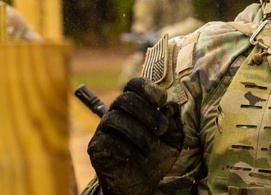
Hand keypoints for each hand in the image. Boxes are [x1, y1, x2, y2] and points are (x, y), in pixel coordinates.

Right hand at [87, 77, 183, 194]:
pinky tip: (137, 157)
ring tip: (151, 147)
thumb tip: (171, 105)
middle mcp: (115, 114)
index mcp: (133, 107)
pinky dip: (124, 148)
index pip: (132, 86)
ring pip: (114, 119)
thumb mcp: (172, 140)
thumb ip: (173, 122)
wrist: (142, 185)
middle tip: (161, 129)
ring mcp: (103, 131)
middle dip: (147, 113)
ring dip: (137, 133)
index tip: (162, 101)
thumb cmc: (156, 157)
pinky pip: (104, 141)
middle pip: (123, 100)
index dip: (147, 88)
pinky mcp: (96, 149)